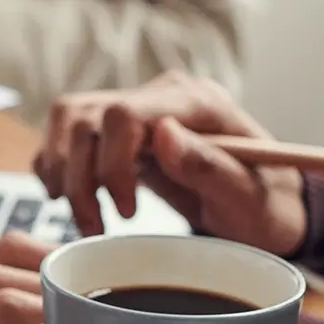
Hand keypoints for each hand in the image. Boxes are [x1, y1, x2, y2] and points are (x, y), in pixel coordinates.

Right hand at [37, 71, 307, 251]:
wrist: (266, 209)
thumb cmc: (265, 206)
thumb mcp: (249, 197)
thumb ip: (209, 164)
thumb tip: (164, 134)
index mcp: (196, 102)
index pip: (125, 113)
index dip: (111, 165)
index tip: (127, 213)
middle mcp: (162, 97)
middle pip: (85, 115)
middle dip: (78, 177)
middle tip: (96, 226)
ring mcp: (139, 111)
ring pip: (68, 122)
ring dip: (62, 173)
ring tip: (85, 217)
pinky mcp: (120, 134)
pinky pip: (67, 136)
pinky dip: (57, 169)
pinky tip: (74, 198)